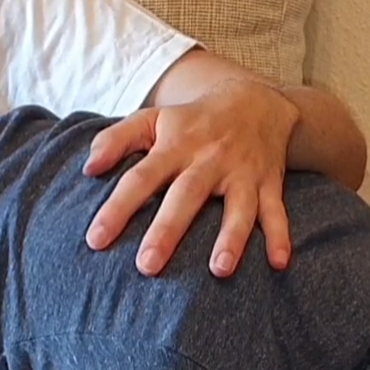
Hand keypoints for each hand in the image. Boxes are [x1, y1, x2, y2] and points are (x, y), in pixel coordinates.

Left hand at [82, 79, 299, 278]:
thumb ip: (116, 140)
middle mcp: (209, 160)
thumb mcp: (152, 119)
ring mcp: (242, 173)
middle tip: (147, 266)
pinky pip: (277, 211)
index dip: (117, 208)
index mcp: (175, 146)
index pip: (140, 178)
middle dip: (167, 230)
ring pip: (238, 207)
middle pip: (186, 196)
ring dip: (231, 238)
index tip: (95, 240)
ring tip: (220, 271)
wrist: (255, 99)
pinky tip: (280, 263)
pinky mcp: (270, 183)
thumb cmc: (192, 120)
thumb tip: (87, 168)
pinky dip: (281, 237)